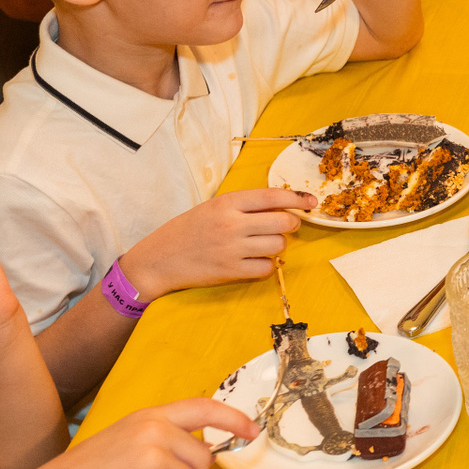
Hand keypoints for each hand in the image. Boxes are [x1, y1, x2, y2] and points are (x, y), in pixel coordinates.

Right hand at [118, 188, 313, 300]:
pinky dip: (266, 265)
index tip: (311, 202)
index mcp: (227, 203)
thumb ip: (243, 206)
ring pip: (279, 245)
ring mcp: (232, 249)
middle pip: (284, 222)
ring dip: (277, 245)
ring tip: (261, 244)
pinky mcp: (231, 271)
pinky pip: (267, 267)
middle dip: (291, 224)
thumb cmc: (187, 231)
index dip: (297, 198)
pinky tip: (254, 261)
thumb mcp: (212, 208)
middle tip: (285, 226)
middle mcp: (231, 224)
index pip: (273, 196)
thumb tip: (282, 206)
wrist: (157, 260)